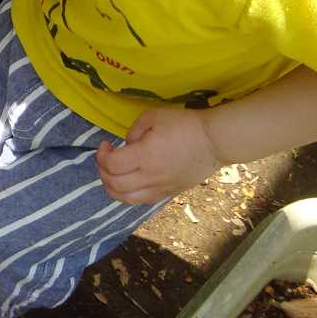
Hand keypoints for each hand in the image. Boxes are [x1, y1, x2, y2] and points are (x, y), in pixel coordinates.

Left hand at [96, 108, 223, 204]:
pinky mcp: (169, 193)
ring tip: (113, 174)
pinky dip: (129, 195)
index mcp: (145, 157)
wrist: (214, 141)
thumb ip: (133, 131)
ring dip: (112, 188)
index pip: (112, 165)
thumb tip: (127, 145)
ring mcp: (161, 188)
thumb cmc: (184, 125)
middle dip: (102, 172)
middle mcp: (150, 177)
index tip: (105, 144)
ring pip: (127, 199)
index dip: (101, 156)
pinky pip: (142, 201)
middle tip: (106, 159)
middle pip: (114, 186)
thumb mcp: (153, 116)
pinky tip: (130, 182)